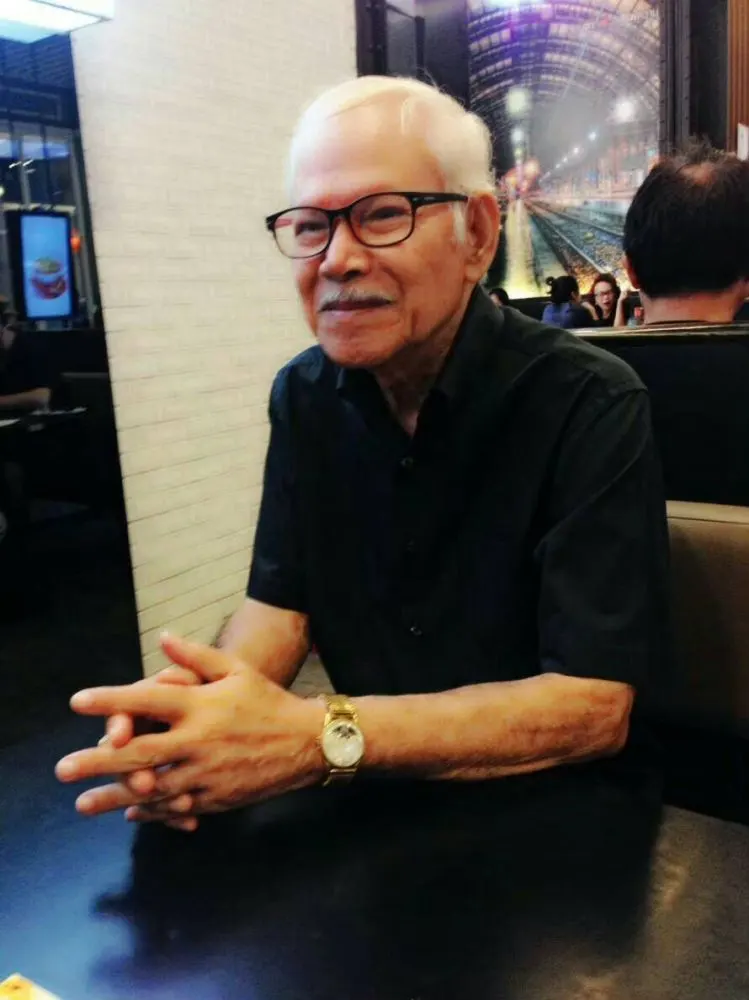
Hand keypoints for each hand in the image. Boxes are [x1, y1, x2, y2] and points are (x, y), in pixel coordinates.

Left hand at [56, 634, 324, 822]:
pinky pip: (175, 808)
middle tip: (64, 769)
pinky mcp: (216, 798)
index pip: (147, 699)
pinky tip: (129, 812)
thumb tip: (163, 638)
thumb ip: (196, 656)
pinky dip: (149, 812)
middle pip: (140, 752)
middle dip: (98, 760)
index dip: (110, 700)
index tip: (77, 701)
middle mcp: (199, 740)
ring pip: (152, 789)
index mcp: (201, 705)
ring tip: (83, 804)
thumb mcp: (236, 670)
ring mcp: (207, 773)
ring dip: (114, 796)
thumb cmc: (268, 701)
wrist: (307, 742)